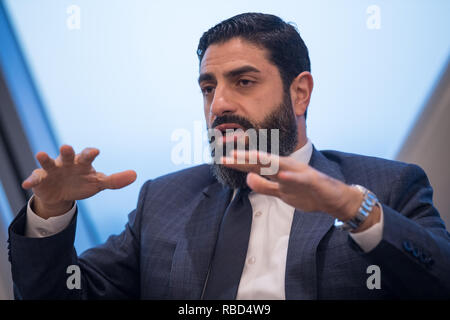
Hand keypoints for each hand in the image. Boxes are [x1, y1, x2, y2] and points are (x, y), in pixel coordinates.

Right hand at [22, 145, 136, 218]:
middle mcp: (67, 162)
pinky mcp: (41, 179)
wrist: (62, 194)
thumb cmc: (83, 183)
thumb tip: (135, 175)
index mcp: (83, 163)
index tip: (96, 152)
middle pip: (67, 155)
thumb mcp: (99, 183)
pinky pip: (35, 178)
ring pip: (48, 162)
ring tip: (41, 154)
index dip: (91, 153)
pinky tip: (27, 184)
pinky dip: (32, 180)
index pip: (87, 155)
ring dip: (45, 158)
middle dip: (67, 151)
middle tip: (67, 147)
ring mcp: (53, 170)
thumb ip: (115, 180)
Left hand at [221, 150, 362, 221]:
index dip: (239, 163)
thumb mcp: (280, 192)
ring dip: (263, 162)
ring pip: (278, 167)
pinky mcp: (311, 181)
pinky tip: (282, 175)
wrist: (332, 198)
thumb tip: (247, 179)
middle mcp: (286, 168)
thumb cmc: (305, 193)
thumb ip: (264, 186)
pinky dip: (291, 177)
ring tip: (248, 158)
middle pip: (262, 163)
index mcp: (278, 170)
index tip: (222, 160)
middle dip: (244, 160)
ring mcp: (298, 173)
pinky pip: (300, 179)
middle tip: (226, 158)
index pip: (254, 166)